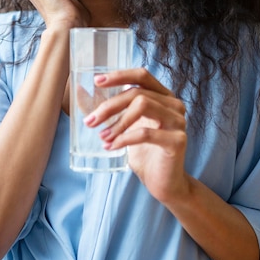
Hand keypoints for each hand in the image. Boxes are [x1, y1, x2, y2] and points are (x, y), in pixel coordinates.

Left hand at [83, 68, 187, 204]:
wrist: (166, 183)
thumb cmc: (145, 153)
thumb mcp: (126, 127)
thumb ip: (112, 110)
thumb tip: (80, 92)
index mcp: (163, 96)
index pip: (142, 75)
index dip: (119, 75)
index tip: (97, 81)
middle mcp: (174, 105)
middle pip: (137, 93)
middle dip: (109, 106)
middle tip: (90, 121)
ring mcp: (178, 121)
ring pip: (142, 106)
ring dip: (117, 122)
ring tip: (102, 136)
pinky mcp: (177, 141)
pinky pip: (145, 133)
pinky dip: (124, 138)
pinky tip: (111, 147)